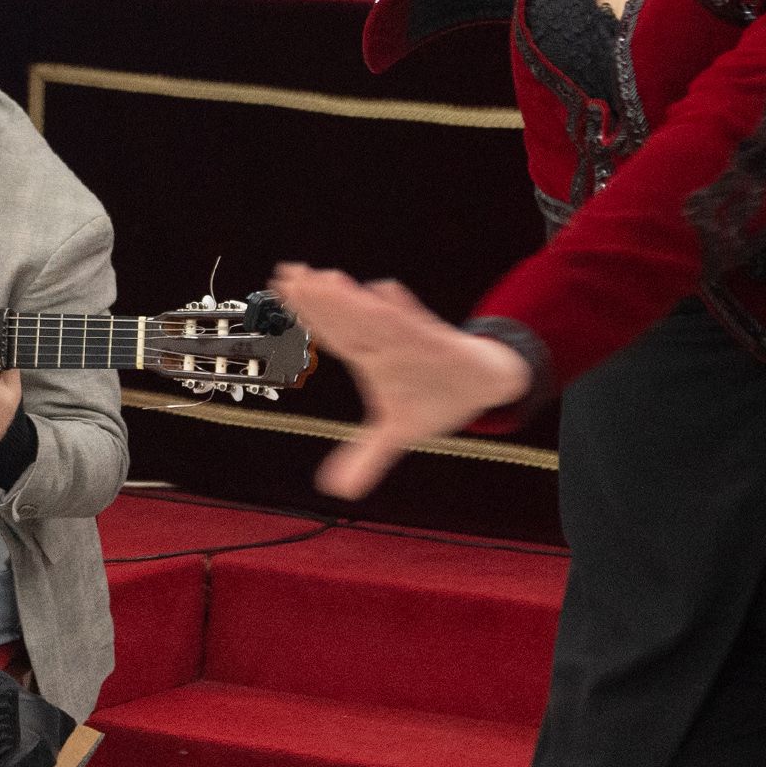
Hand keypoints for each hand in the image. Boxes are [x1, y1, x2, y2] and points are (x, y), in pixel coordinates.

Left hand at [271, 264, 533, 499]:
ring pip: (377, 318)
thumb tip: (336, 491)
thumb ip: (366, 457)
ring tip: (327, 280)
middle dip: (319, 299)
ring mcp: (412, 340)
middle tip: (288, 275)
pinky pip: (420, 324)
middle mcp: (386, 344)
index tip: (281, 291)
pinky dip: (403, 310)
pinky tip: (385, 291)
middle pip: (346, 319)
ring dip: (353, 301)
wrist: (485, 382)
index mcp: (371, 358)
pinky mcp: (443, 342)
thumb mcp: (396, 433)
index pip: (332, 334)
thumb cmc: (435, 396)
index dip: (305, 314)